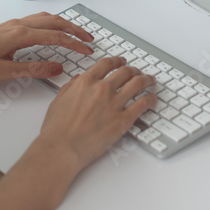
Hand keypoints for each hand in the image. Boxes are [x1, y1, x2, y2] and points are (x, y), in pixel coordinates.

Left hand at [0, 13, 93, 82]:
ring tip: (76, 33)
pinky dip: (51, 23)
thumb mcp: (4, 73)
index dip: (74, 43)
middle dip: (74, 29)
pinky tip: (52, 31)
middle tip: (90, 39)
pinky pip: (36, 20)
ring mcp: (12, 24)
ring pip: (45, 18)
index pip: (55, 36)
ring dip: (63, 24)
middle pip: (54, 22)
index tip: (88, 50)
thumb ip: (33, 70)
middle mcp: (18, 25)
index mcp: (19, 35)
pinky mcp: (8, 27)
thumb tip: (57, 68)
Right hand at [38, 57, 156, 170]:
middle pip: (125, 71)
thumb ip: (71, 87)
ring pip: (138, 83)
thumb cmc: (57, 129)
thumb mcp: (59, 100)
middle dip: (133, 70)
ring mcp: (114, 104)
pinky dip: (150, 99)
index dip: (117, 60)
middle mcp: (102, 89)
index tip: (121, 62)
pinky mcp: (123, 120)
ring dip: (146, 80)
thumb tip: (78, 80)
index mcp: (86, 82)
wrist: (62, 148)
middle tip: (137, 72)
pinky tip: (152, 99)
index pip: (107, 64)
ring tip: (150, 81)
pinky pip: (143, 104)